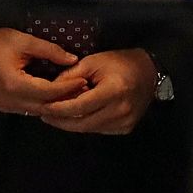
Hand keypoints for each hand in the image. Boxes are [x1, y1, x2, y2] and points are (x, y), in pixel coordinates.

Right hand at [0, 27, 87, 116]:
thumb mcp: (23, 41)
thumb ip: (50, 51)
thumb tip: (72, 59)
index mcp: (14, 84)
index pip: (49, 92)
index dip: (68, 87)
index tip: (83, 80)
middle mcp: (10, 100)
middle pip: (46, 107)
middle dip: (66, 99)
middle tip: (83, 89)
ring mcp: (6, 106)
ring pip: (38, 111)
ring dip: (55, 103)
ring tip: (73, 92)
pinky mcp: (5, 105)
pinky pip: (29, 109)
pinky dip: (43, 103)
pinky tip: (54, 94)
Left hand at [38, 48, 157, 135]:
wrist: (149, 73)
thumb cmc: (119, 63)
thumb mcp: (93, 62)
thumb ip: (71, 76)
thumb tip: (50, 91)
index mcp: (113, 91)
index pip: (80, 106)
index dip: (59, 109)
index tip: (43, 107)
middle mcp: (121, 110)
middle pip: (82, 123)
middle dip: (61, 121)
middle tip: (44, 115)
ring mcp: (125, 122)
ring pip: (89, 129)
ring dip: (71, 124)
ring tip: (56, 116)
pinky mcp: (125, 128)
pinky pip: (99, 129)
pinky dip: (85, 124)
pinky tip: (76, 117)